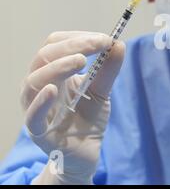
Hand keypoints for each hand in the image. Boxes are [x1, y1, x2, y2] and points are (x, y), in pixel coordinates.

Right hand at [20, 31, 124, 183]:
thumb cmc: (89, 117)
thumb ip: (108, 69)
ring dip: (57, 67)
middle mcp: (41, 85)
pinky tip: (53, 90)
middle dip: (72, 46)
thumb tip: (119, 44)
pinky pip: (32, 115)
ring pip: (34, 81)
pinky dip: (40, 101)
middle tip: (98, 44)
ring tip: (80, 61)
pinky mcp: (38, 130)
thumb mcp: (102, 89)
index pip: (55, 45)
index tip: (104, 39)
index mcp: (54, 72)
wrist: (87, 150)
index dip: (77, 38)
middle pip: (44, 57)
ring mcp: (36, 107)